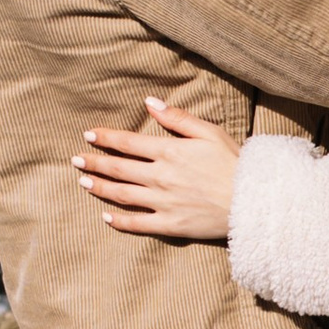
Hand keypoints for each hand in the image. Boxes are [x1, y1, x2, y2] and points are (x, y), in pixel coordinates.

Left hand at [73, 99, 242, 240]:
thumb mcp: (209, 132)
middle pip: (118, 168)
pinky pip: (138, 223)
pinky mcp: (170, 225)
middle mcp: (160, 177)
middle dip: (94, 163)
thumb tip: (149, 103)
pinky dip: (119, 220)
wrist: (254, 201)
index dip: (105, 138)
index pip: (128, 142)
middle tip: (75, 160)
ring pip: (122, 194)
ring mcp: (163, 203)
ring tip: (83, 183)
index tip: (88, 134)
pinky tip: (105, 216)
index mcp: (169, 151)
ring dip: (100, 188)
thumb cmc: (234, 163)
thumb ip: (177, 118)